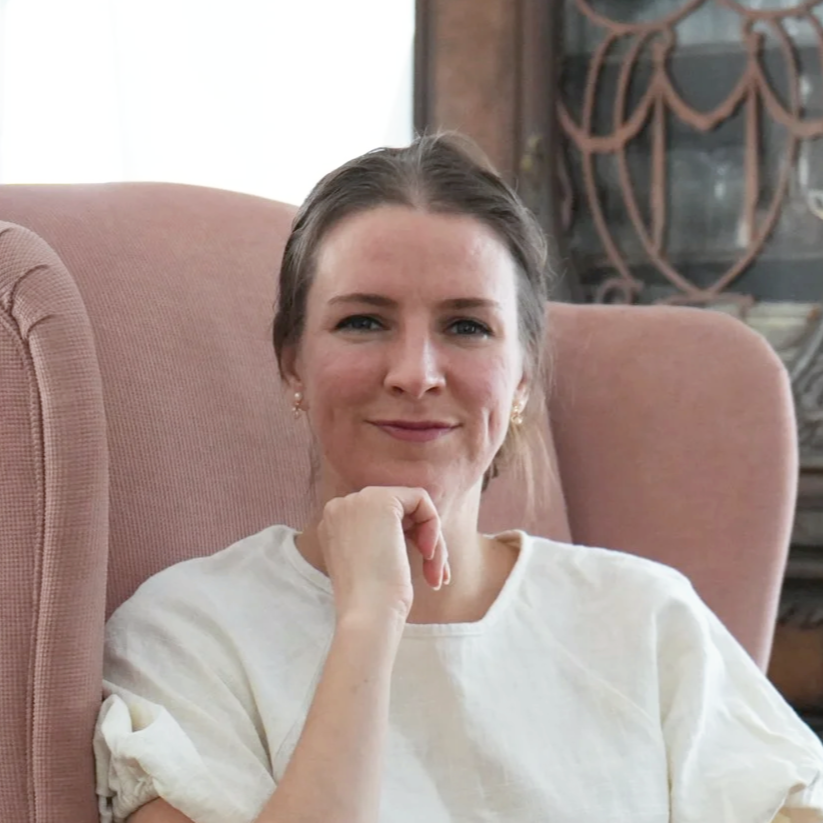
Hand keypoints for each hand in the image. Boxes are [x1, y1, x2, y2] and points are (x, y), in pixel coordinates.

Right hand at [317, 486, 449, 621]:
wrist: (367, 615)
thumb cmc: (373, 601)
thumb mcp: (370, 562)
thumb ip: (380, 538)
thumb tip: (415, 526)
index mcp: (334, 523)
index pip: (380, 518)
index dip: (406, 541)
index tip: (420, 571)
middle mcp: (341, 506)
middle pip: (398, 510)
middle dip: (423, 539)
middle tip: (435, 575)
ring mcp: (358, 500)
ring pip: (412, 506)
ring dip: (433, 539)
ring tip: (437, 572)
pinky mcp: (382, 500)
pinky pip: (421, 499)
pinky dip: (433, 526)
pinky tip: (430, 554)